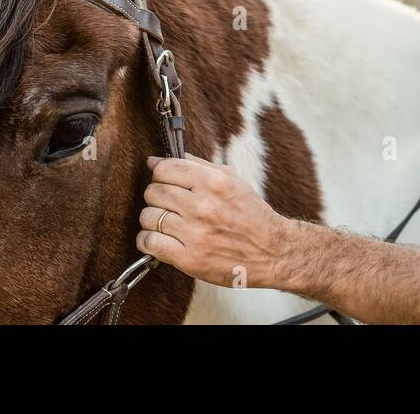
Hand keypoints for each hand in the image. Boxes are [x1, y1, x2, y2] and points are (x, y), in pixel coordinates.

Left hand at [137, 155, 286, 288]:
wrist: (272, 252)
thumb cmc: (251, 215)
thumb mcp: (232, 181)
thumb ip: (197, 166)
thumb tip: (157, 160)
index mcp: (215, 182)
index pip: (165, 168)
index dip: (160, 173)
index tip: (164, 180)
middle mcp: (204, 206)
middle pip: (154, 191)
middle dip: (156, 196)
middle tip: (167, 204)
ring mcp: (195, 233)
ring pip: (148, 217)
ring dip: (152, 219)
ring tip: (165, 223)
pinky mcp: (189, 258)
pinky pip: (149, 242)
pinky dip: (147, 240)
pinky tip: (159, 239)